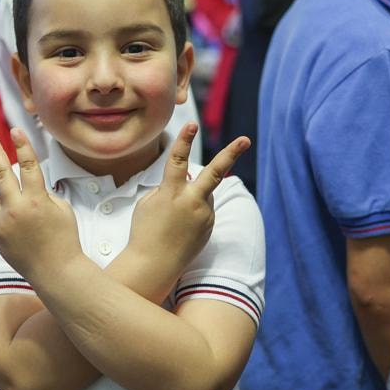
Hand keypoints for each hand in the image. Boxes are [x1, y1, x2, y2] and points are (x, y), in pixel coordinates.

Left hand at [0, 128, 81, 277]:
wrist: (56, 273)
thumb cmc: (65, 238)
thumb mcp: (62, 209)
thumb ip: (42, 193)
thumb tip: (24, 185)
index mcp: (36, 200)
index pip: (29, 165)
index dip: (22, 146)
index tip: (15, 129)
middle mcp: (16, 209)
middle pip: (1, 173)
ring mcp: (3, 223)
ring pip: (0, 197)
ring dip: (10, 198)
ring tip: (30, 219)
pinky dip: (8, 216)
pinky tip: (24, 232)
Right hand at [129, 124, 250, 288]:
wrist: (153, 265)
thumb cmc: (144, 231)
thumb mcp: (147, 203)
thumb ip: (168, 187)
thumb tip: (188, 179)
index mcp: (171, 194)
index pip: (177, 160)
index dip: (184, 140)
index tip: (192, 124)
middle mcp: (192, 203)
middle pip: (215, 173)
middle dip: (231, 154)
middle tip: (246, 140)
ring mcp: (204, 216)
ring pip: (204, 194)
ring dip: (192, 197)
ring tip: (173, 220)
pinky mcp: (209, 227)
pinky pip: (204, 210)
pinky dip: (193, 212)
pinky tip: (180, 228)